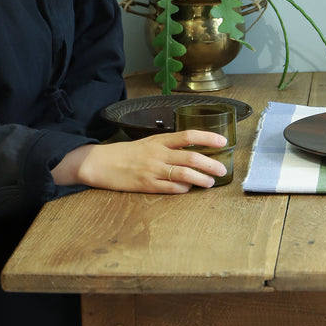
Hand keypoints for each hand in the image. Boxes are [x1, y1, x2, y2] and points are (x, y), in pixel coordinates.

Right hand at [52, 131, 226, 193]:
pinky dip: (183, 189)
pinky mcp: (147, 185)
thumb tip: (193, 152)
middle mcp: (159, 153)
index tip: (223, 140)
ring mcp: (153, 170)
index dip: (207, 137)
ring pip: (184, 174)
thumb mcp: (149, 143)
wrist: (101, 163)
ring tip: (210, 183)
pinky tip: (188, 190)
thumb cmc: (128, 153)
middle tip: (222, 170)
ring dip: (201, 179)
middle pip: (191, 157)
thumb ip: (169, 146)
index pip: (188, 135)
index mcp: (160, 140)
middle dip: (210, 164)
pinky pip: (170, 188)